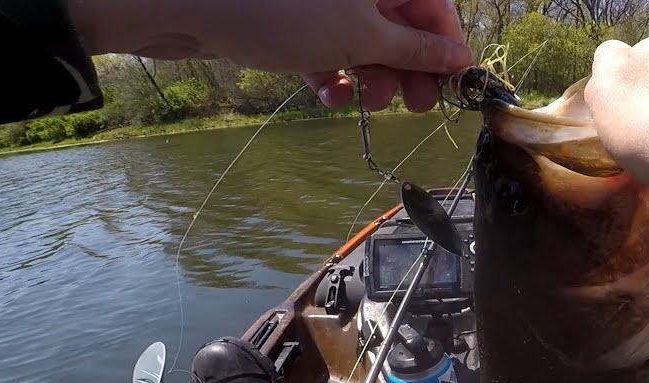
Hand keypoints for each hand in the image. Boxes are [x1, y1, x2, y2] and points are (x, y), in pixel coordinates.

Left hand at [70, 0, 473, 111]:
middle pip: (401, 26)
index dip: (445, 47)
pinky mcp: (292, 22)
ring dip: (372, 78)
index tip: (449, 86)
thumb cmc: (281, 13)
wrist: (187, 9)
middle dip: (407, 68)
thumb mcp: (361, 36)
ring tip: (362, 101)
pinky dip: (333, 75)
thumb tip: (460, 57)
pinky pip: (328, 50)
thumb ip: (414, 49)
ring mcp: (322, 3)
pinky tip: (327, 94)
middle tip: (412, 106)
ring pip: (365, 43)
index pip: (433, 6)